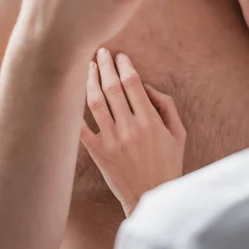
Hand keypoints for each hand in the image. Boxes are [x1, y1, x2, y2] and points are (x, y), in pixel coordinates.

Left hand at [80, 49, 186, 215]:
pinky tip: (69, 94)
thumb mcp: (178, 135)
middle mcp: (130, 128)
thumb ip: (167, 107)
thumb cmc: (167, 164)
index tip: (120, 55)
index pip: (133, 83)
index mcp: (150, 121)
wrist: (150, 197)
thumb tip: (147, 87)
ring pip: (95, 102)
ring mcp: (112, 140)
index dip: (124, 65)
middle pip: (112, 87)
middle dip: (105, 65)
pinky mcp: (98, 153)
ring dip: (90, 80)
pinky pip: (81, 129)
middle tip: (101, 52)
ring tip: (88, 66)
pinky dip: (73, 111)